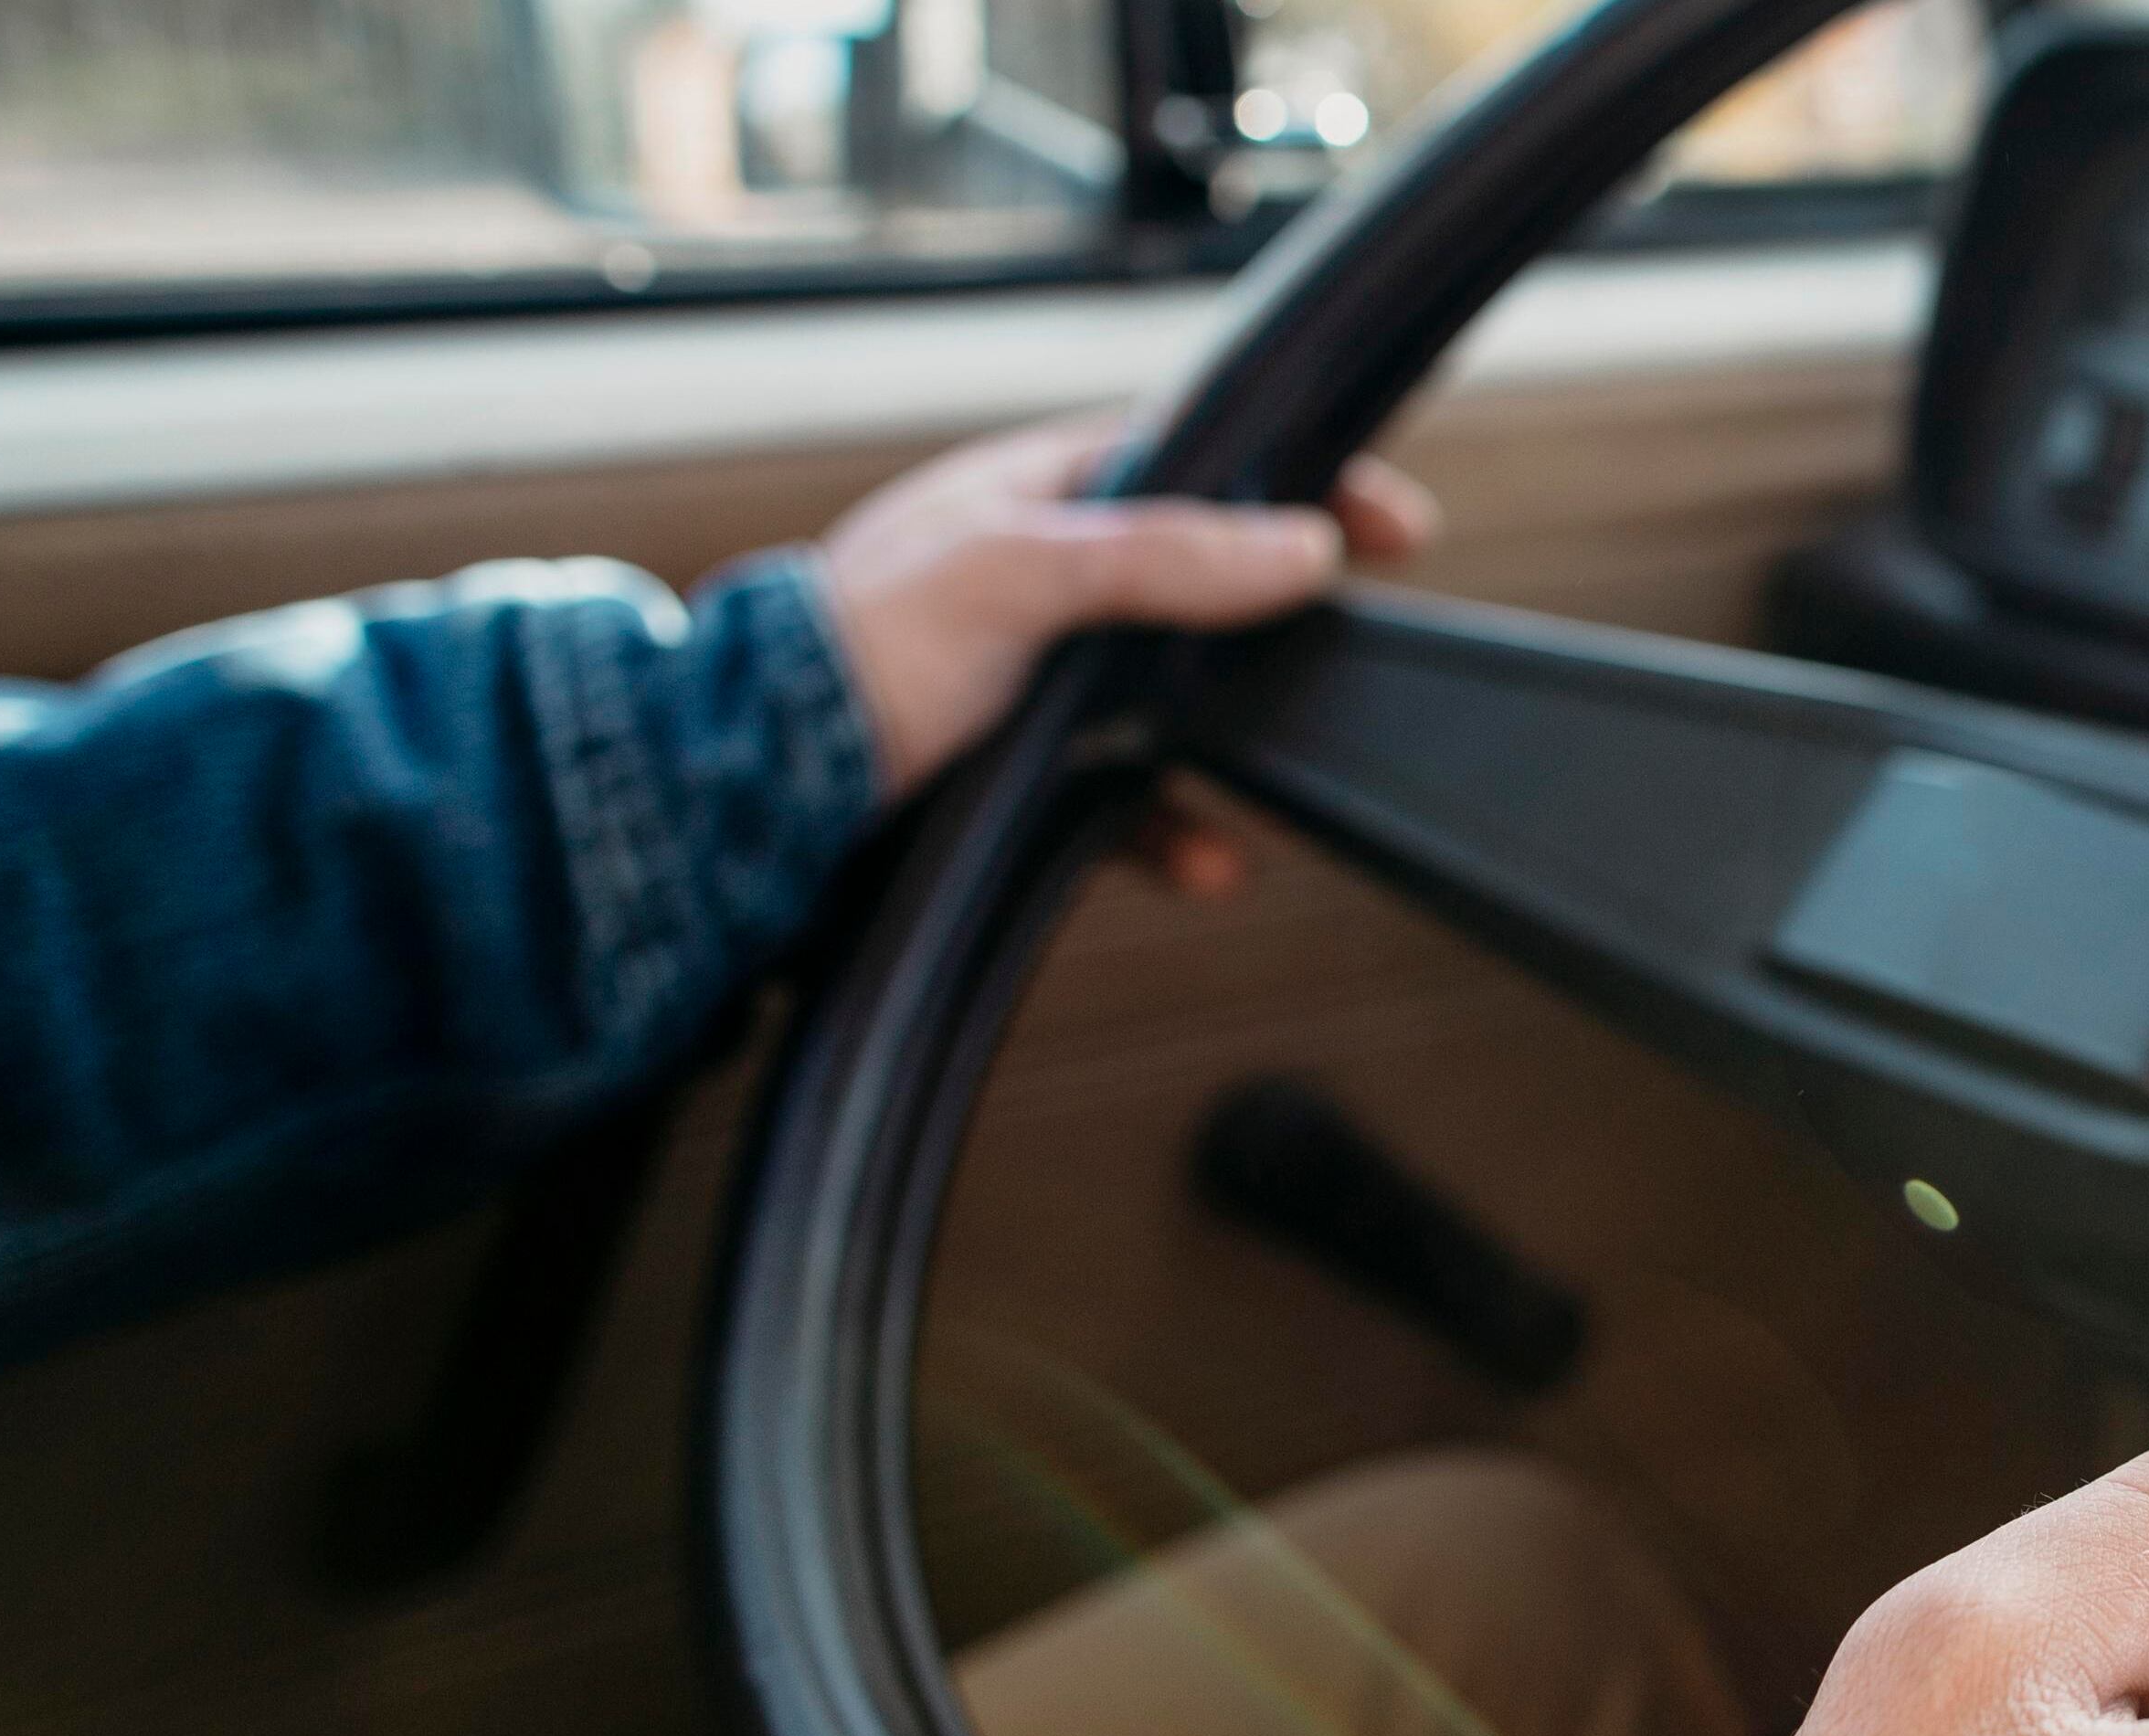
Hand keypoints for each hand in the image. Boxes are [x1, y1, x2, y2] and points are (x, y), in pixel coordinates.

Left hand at [811, 412, 1435, 795]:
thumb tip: (1301, 548)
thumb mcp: (1018, 572)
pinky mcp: (1027, 777)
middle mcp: (1046, 582)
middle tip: (1363, 644)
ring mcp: (1039, 682)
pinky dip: (1181, 832)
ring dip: (1239, 746)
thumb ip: (1161, 556)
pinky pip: (1134, 803)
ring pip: (1178, 705)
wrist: (753, 799)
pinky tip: (1215, 862)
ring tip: (1292, 770)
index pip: (1205, 461)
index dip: (1303, 481)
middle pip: (1205, 588)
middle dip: (1284, 624)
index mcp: (1040, 495)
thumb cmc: (855, 655)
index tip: (1395, 524)